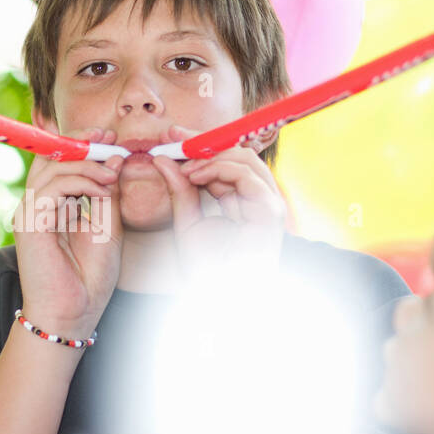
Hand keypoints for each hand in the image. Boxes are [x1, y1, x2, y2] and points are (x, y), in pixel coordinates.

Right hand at [12, 128, 123, 339]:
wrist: (73, 315)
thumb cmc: (89, 278)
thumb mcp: (107, 227)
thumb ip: (107, 193)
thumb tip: (115, 158)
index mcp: (51, 206)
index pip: (58, 162)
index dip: (81, 144)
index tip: (109, 137)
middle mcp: (36, 206)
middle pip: (49, 157)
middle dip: (80, 143)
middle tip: (110, 139)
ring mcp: (29, 214)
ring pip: (52, 168)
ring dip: (86, 164)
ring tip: (112, 173)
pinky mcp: (29, 224)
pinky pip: (52, 188)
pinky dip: (79, 182)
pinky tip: (101, 189)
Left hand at [151, 124, 286, 280]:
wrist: (220, 298)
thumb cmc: (207, 268)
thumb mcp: (186, 220)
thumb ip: (179, 189)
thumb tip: (163, 158)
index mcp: (242, 199)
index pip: (225, 160)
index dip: (199, 144)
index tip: (169, 135)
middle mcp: (259, 198)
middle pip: (237, 153)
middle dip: (203, 141)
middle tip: (172, 138)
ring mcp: (268, 203)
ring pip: (244, 158)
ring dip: (210, 155)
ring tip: (184, 164)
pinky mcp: (270, 211)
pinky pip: (246, 175)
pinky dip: (219, 169)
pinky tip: (195, 176)